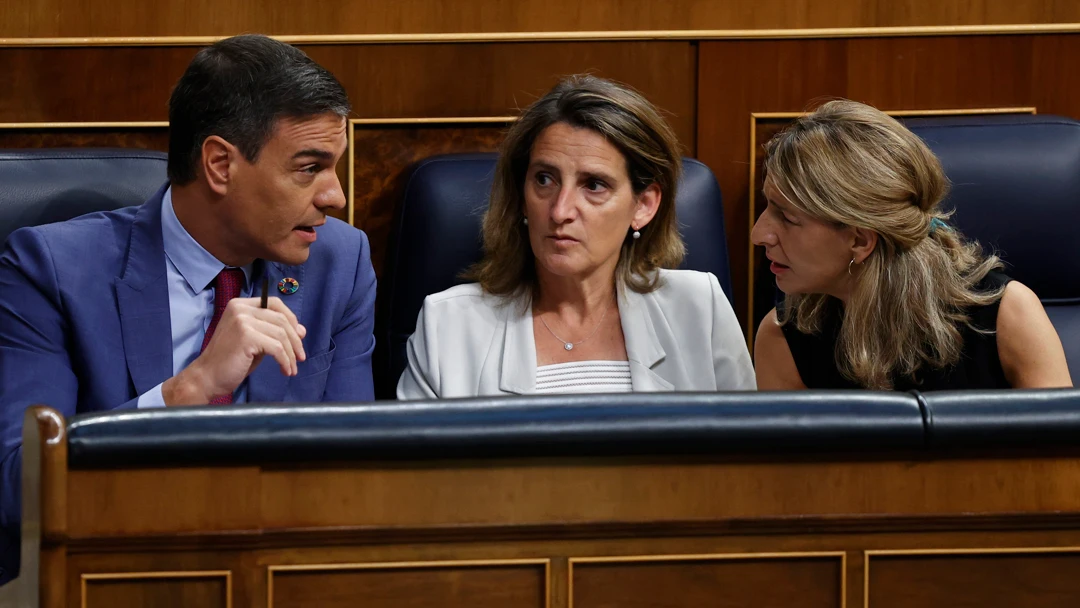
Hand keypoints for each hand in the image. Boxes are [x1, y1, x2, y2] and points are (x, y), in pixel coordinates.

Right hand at [162, 297, 306, 405]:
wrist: (207, 377)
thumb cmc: (231, 360)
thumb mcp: (256, 341)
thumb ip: (274, 332)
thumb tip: (302, 330)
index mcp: (240, 305)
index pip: (274, 303)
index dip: (291, 319)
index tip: (299, 337)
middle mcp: (240, 308)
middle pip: (281, 319)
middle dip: (295, 340)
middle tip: (301, 357)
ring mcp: (242, 321)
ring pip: (281, 334)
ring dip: (291, 353)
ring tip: (292, 368)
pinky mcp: (246, 336)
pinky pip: (276, 347)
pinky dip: (285, 360)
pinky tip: (285, 370)